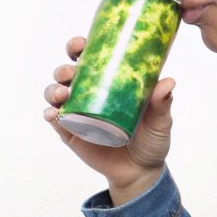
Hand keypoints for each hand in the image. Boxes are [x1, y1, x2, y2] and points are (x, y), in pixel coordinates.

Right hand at [43, 35, 175, 205]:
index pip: (90, 58)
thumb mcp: (160, 120)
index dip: (80, 47)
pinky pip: (55, 121)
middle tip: (70, 72)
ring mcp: (78, 113)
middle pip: (67, 74)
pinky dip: (49, 114)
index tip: (81, 44)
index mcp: (109, 82)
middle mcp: (89, 94)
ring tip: (61, 95)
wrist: (141, 172)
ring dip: (53, 90)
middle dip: (63, 68)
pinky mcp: (71, 133)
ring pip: (56, 94)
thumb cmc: (151, 140)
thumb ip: (162, 103)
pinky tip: (52, 113)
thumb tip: (167, 82)